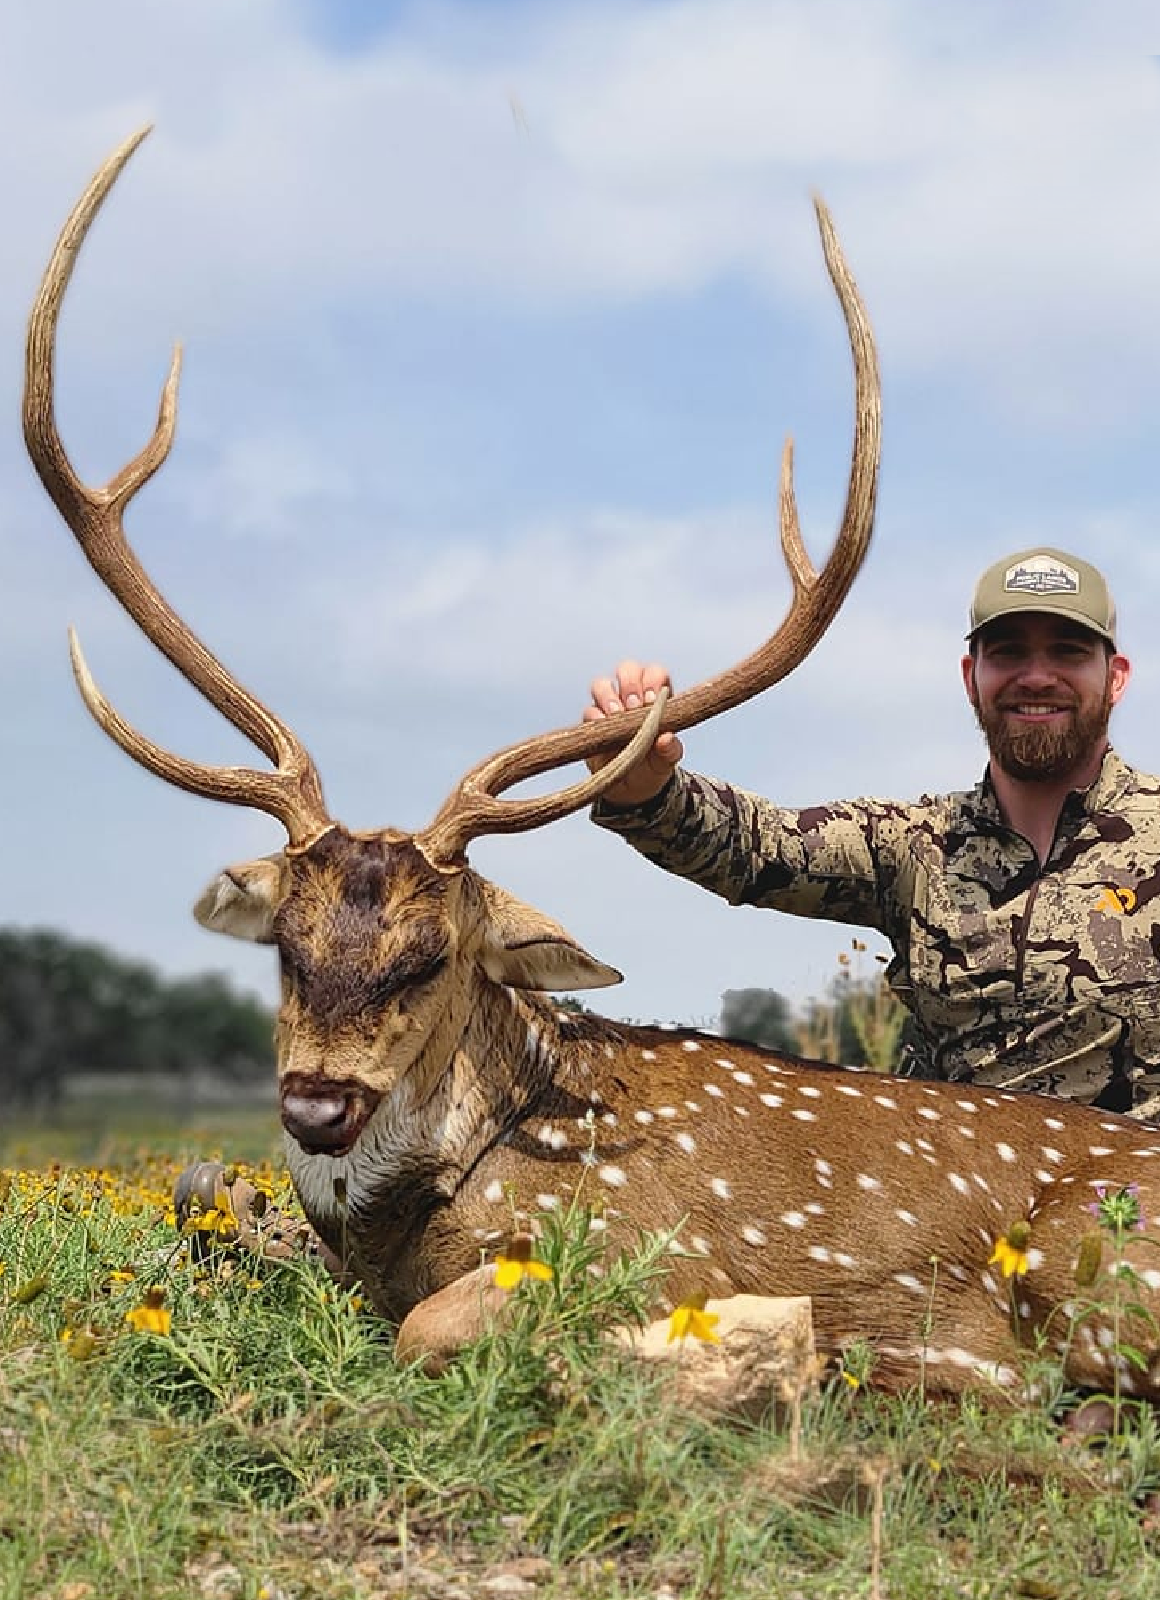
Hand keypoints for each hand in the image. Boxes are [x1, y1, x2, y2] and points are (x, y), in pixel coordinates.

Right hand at [583, 659, 683, 805]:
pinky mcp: (592, 723)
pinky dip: (595, 716)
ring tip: (616, 714)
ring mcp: (609, 708)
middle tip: (633, 705)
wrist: (632, 789)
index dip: (652, 680)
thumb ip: (670, 750)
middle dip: (629, 683)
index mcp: (655, 699)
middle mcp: (631, 697)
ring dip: (608, 696)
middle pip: (627, 670)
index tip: (651, 700)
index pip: (654, 673)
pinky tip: (603, 727)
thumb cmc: (653, 766)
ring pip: (602, 684)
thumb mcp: (666, 761)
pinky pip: (588, 711)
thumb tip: (666, 738)